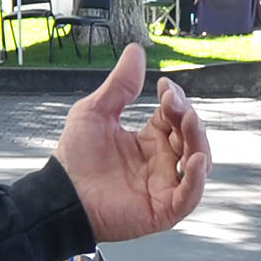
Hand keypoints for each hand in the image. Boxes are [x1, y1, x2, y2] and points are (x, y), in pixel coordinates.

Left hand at [52, 44, 210, 242]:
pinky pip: (190, 195)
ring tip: (187, 122)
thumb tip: (135, 51)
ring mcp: (164, 185)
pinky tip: (195, 159)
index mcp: (149, 140)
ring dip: (197, 140)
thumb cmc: (75, 158)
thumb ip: (119, 85)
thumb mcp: (96, 112)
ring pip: (198, 162)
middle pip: (191, 137)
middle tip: (174, 104)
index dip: (175, 101)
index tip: (165, 87)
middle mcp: (161, 162)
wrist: (61, 194)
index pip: (175, 117)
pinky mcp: (163, 208)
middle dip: (188, 117)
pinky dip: (197, 178)